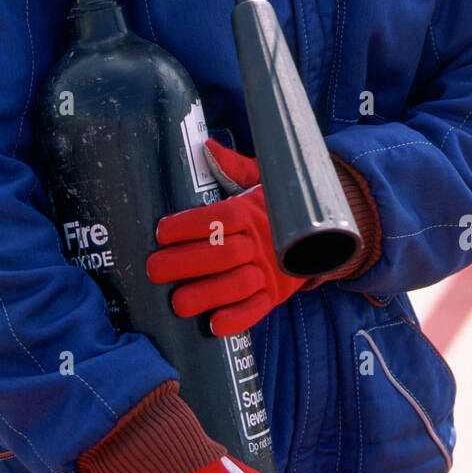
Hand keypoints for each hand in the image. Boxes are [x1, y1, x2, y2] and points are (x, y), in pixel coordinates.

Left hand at [147, 139, 307, 335]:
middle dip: (187, 263)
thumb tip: (206, 146)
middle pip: (223, 254)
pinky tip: (214, 326)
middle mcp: (261, 242)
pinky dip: (237, 319)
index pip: (219, 218)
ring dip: (207, 295)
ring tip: (178, 304)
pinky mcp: (274, 296)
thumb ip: (232, 167)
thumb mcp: (257, 179)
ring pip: (238, 285)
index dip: (190, 225)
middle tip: (154, 269)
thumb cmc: (271, 205)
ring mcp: (269, 271)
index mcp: (251, 212)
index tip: (161, 231)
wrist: (316, 232)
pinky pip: (257, 309)